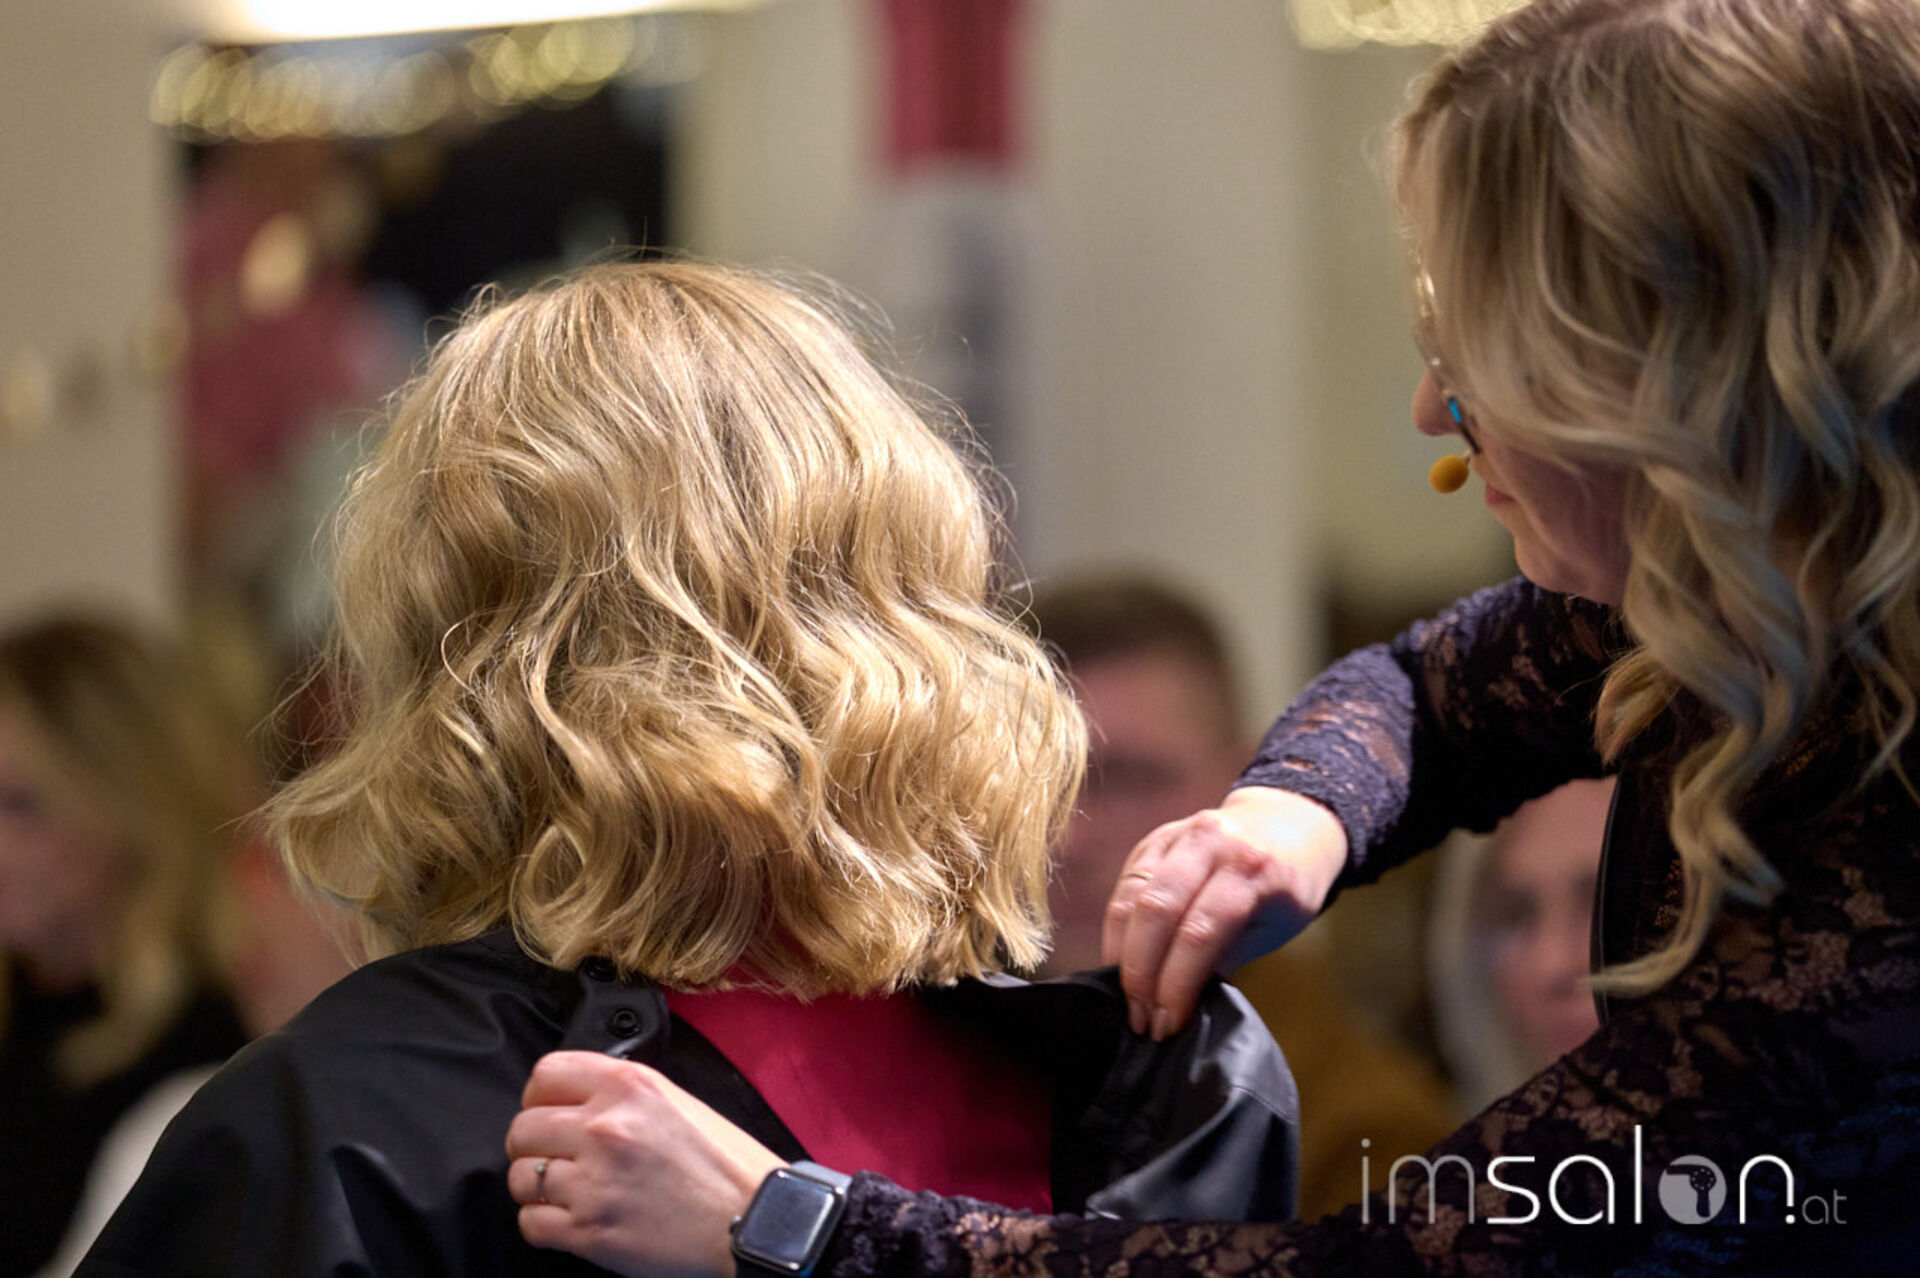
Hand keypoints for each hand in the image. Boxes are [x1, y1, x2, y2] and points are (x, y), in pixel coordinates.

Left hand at [506, 1051, 786, 1276]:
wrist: (755, 1220)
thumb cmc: (725, 1164)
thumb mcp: (677, 1102)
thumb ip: (623, 1094)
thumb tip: (575, 1101)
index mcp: (629, 1086)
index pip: (545, 1074)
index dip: (538, 1096)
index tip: (545, 1110)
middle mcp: (605, 1127)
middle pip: (522, 1129)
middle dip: (532, 1145)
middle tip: (554, 1157)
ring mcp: (594, 1181)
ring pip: (522, 1177)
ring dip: (536, 1187)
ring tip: (563, 1192)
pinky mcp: (590, 1231)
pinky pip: (531, 1223)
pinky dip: (542, 1224)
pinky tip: (567, 1220)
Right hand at [1102, 785, 1345, 1039]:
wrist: (1285, 823)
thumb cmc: (1286, 888)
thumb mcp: (1271, 927)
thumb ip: (1224, 957)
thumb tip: (1177, 1003)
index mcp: (1251, 869)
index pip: (1201, 932)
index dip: (1177, 984)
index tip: (1167, 1024)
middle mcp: (1210, 843)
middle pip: (1156, 912)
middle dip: (1141, 973)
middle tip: (1139, 1018)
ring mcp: (1177, 836)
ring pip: (1131, 898)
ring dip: (1121, 956)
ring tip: (1127, 999)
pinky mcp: (1153, 840)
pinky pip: (1125, 887)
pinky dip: (1118, 931)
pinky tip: (1121, 963)